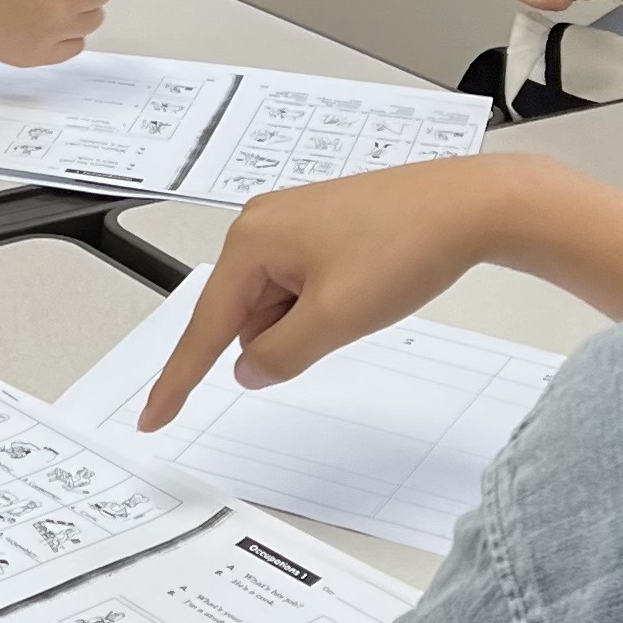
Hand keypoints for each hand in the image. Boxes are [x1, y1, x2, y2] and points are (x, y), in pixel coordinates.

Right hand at [137, 160, 512, 429]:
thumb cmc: (407, 242)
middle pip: (244, 316)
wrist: (470, 206)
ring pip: (275, 306)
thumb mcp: (336, 319)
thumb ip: (281, 355)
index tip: (153, 416)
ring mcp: (292, 223)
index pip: (204, 326)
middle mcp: (262, 224)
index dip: (179, 379)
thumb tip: (250, 370)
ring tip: (362, 296)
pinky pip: (301, 287)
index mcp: (252, 240)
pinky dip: (323, 305)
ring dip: (307, 322)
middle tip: (340, 320)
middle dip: (283, 338)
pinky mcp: (321, 228)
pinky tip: (364, 290)